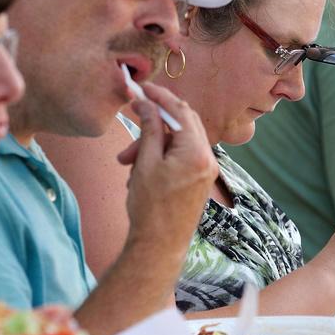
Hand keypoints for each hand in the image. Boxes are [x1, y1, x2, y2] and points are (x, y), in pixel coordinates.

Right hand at [117, 82, 217, 250]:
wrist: (160, 246)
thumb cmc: (150, 208)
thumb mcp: (146, 162)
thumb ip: (149, 129)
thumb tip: (147, 105)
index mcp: (197, 151)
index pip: (180, 110)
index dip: (159, 96)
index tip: (142, 88)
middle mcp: (208, 158)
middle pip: (182, 123)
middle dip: (154, 121)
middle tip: (132, 116)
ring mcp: (206, 170)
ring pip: (179, 141)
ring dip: (153, 143)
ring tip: (127, 160)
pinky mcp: (200, 180)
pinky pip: (181, 156)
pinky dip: (161, 156)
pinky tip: (140, 170)